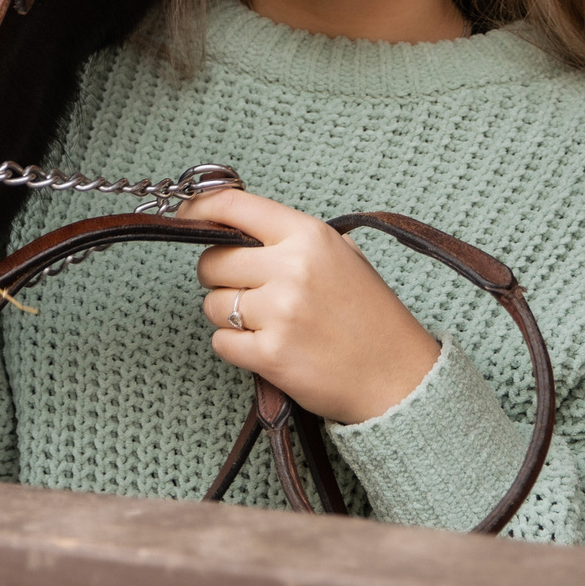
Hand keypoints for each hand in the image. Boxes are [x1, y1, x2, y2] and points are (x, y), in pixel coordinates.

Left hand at [181, 187, 438, 425]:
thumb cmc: (371, 317)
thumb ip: (291, 237)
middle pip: (213, 261)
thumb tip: (233, 222)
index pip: (234, 207)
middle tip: (247, 289)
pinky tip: (266, 347)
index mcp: (308, 236)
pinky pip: (221, 343)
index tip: (186, 216)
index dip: (199, 210)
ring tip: (266, 323)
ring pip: (212, 304)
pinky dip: (236, 348)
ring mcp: (280, 312)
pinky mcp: (270, 354)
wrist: (398, 378)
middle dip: (220, 276)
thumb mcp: (341, 256)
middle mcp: (291, 268)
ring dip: (230, 316)